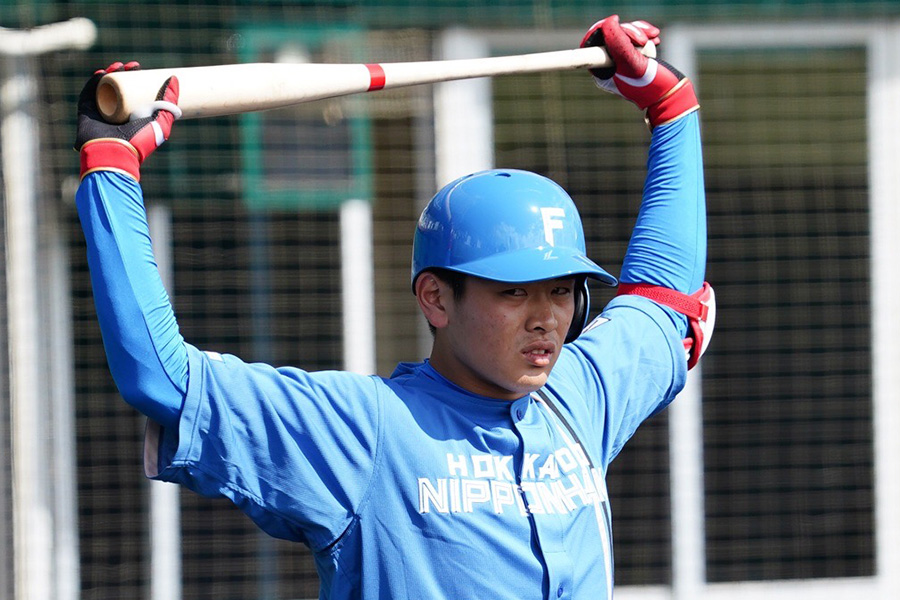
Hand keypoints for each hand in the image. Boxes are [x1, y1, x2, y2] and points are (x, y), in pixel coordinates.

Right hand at [76, 61, 180, 180]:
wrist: (114, 152)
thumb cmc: (139, 140)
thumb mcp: (161, 122)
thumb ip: (169, 102)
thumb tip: (174, 79)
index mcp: (132, 118)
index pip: (134, 93)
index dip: (136, 79)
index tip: (141, 68)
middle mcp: (116, 114)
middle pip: (119, 88)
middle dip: (124, 74)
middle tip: (132, 66)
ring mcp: (100, 113)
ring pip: (104, 88)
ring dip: (110, 74)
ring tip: (119, 66)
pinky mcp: (86, 112)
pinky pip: (88, 93)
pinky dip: (93, 81)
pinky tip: (101, 72)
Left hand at [580, 15, 697, 126]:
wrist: (670, 97)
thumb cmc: (652, 86)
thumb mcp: (634, 63)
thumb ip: (619, 43)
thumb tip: (608, 23)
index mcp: (602, 71)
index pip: (594, 42)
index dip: (605, 29)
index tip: (618, 24)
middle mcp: (609, 67)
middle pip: (611, 36)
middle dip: (628, 31)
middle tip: (644, 40)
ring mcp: (622, 63)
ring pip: (624, 35)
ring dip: (639, 31)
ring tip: (653, 38)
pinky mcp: (635, 59)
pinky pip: (635, 40)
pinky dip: (645, 35)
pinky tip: (655, 38)